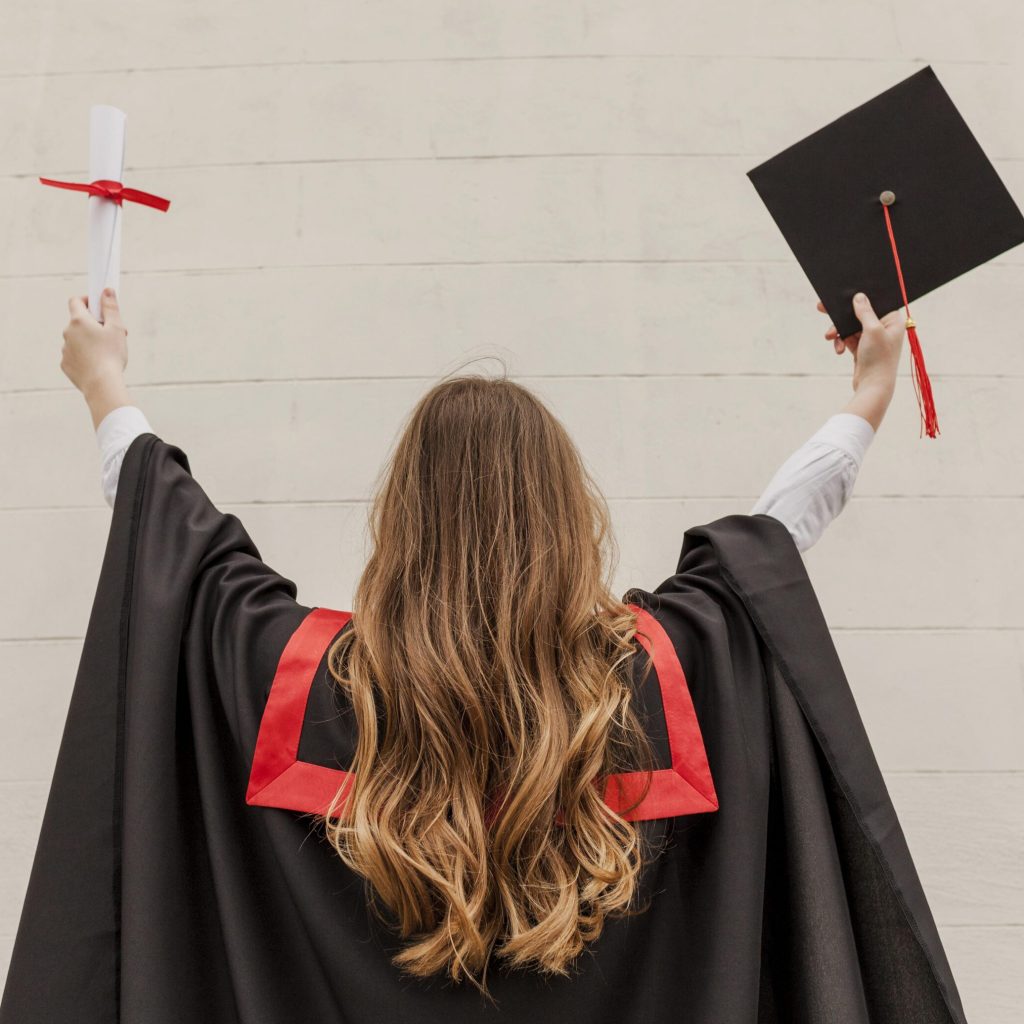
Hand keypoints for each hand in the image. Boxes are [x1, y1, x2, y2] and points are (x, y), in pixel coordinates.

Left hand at [61, 289, 128, 398]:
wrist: (102, 385)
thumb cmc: (111, 355)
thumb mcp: (116, 328)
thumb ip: (110, 307)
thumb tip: (106, 290)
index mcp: (79, 321)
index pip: (76, 301)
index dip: (88, 300)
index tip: (99, 306)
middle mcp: (67, 332)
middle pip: (79, 322)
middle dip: (94, 325)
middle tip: (112, 335)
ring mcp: (65, 349)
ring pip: (78, 340)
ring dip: (89, 342)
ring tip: (107, 354)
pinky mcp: (66, 364)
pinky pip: (75, 356)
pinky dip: (85, 357)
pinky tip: (98, 365)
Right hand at [817, 292, 904, 431]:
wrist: (873, 387)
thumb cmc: (878, 358)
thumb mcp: (872, 330)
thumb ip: (864, 311)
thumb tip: (858, 296)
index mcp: (893, 321)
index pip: (875, 302)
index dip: (859, 298)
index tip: (844, 295)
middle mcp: (884, 328)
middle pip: (859, 314)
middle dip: (841, 316)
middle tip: (822, 307)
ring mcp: (873, 339)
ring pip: (850, 327)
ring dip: (838, 331)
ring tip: (829, 336)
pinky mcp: (862, 349)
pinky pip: (847, 339)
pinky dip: (841, 342)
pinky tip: (838, 349)